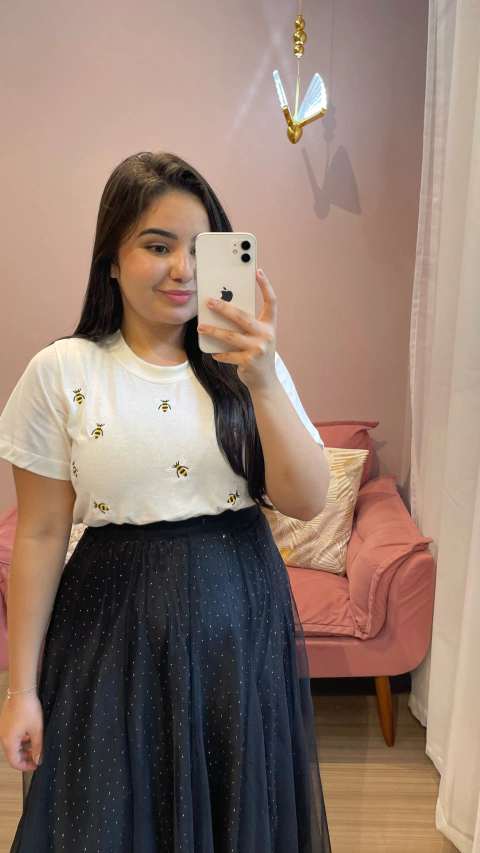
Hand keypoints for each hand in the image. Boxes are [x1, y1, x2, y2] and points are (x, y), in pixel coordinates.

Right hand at [0, 691, 43, 771]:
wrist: (21, 690)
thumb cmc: (29, 711)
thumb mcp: (37, 730)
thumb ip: (37, 747)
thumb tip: (38, 760)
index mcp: (9, 742)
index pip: (15, 762)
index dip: (26, 766)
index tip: (36, 764)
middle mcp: (3, 737)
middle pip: (13, 753)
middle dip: (25, 756)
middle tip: (37, 753)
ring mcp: (3, 729)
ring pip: (13, 743)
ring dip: (24, 746)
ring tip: (36, 741)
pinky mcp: (5, 721)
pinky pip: (12, 735)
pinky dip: (21, 737)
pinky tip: (30, 731)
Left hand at [197, 269, 276, 390]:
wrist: (265, 380)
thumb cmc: (258, 352)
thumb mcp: (258, 336)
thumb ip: (247, 324)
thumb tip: (223, 309)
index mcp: (270, 325)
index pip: (271, 301)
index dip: (266, 286)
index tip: (258, 271)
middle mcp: (266, 335)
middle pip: (242, 316)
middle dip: (223, 308)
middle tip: (208, 301)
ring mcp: (258, 348)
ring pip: (230, 336)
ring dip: (213, 331)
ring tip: (201, 327)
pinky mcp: (248, 361)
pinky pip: (228, 354)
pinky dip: (219, 353)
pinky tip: (212, 351)